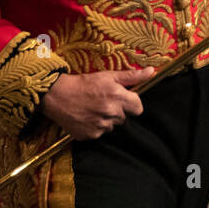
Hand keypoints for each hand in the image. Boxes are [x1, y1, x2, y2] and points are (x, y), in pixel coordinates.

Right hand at [40, 67, 154, 139]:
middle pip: (125, 118)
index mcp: (118, 98)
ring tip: (93, 109)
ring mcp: (100, 126)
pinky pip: (99, 133)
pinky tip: (86, 117)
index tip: (123, 99)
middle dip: (118, 111)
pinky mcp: (90, 135)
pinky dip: (95, 127)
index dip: (132, 103)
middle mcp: (111, 113)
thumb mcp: (108, 76)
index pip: (138, 108)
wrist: (56, 95)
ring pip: (112, 126)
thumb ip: (132, 76)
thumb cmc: (83, 83)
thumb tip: (151, 72)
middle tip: (104, 102)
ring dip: (106, 120)